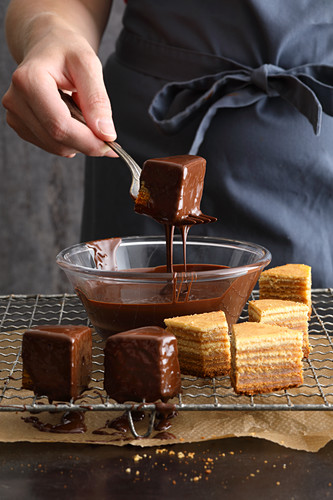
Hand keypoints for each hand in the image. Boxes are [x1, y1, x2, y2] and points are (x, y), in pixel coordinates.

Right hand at [2, 22, 116, 157]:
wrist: (48, 45)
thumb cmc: (67, 51)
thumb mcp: (88, 65)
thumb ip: (97, 100)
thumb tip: (105, 133)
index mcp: (29, 81)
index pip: (60, 125)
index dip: (88, 141)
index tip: (110, 144)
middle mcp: (16, 100)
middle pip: (57, 139)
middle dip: (86, 142)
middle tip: (104, 132)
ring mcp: (15, 115)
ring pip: (55, 147)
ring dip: (78, 140)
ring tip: (82, 112)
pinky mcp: (20, 125)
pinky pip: (51, 145)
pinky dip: (69, 139)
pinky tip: (71, 118)